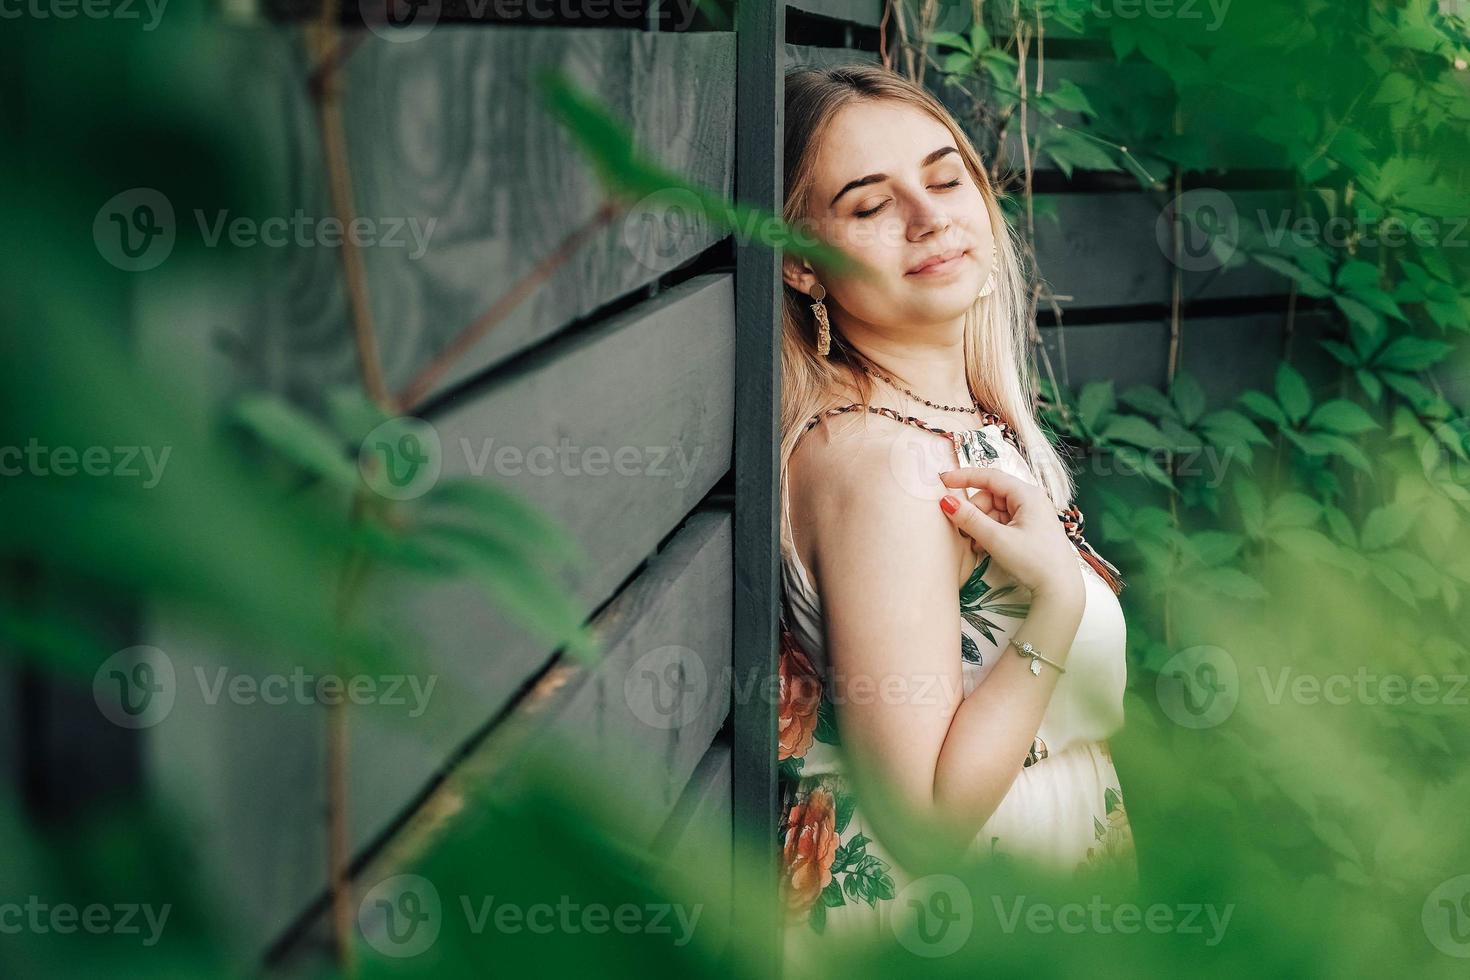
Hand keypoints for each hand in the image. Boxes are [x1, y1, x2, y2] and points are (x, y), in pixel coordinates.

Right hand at [936, 467, 1081, 600]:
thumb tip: (947, 502)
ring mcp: (1031, 515)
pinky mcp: (1030, 529)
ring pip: (995, 511)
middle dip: (974, 512)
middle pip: (991, 496)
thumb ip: (971, 519)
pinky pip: (1003, 523)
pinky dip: (990, 532)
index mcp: (1027, 495)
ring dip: (981, 525)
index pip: (990, 476)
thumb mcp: (998, 540)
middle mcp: (1031, 500)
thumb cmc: (1034, 561)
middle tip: (964, 532)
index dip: (964, 477)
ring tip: (976, 545)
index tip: (943, 481)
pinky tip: (985, 548)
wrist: (1060, 589)